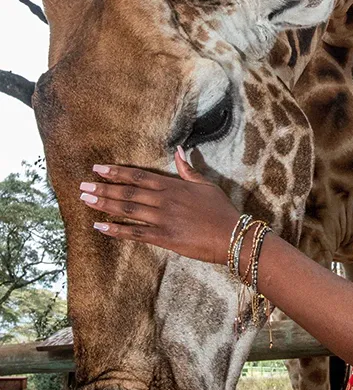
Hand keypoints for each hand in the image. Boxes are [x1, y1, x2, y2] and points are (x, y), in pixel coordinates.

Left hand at [79, 148, 237, 263]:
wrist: (233, 235)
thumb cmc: (221, 211)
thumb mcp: (207, 185)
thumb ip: (189, 170)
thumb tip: (179, 151)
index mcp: (173, 186)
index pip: (139, 176)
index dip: (117, 172)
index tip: (98, 169)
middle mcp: (164, 200)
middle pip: (127, 191)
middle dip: (103, 188)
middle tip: (83, 186)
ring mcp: (162, 219)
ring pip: (127, 209)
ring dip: (105, 204)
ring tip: (86, 200)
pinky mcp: (164, 237)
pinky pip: (135, 233)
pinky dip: (116, 230)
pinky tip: (100, 226)